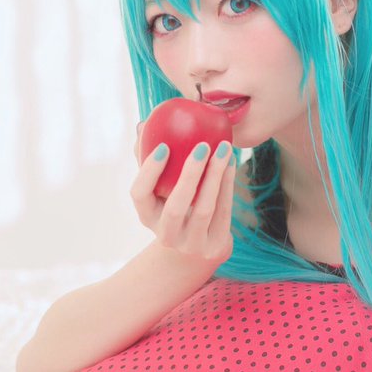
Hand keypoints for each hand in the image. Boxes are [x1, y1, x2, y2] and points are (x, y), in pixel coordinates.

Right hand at [131, 121, 235, 264]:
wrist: (198, 246)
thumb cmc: (176, 204)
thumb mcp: (160, 189)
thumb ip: (151, 159)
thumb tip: (143, 125)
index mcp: (147, 216)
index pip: (140, 194)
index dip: (149, 171)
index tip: (163, 146)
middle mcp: (166, 234)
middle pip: (176, 206)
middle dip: (189, 174)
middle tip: (202, 145)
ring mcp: (191, 244)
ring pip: (205, 208)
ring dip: (216, 176)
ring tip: (224, 148)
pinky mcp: (214, 246)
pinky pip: (224, 211)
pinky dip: (228, 185)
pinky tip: (231, 163)